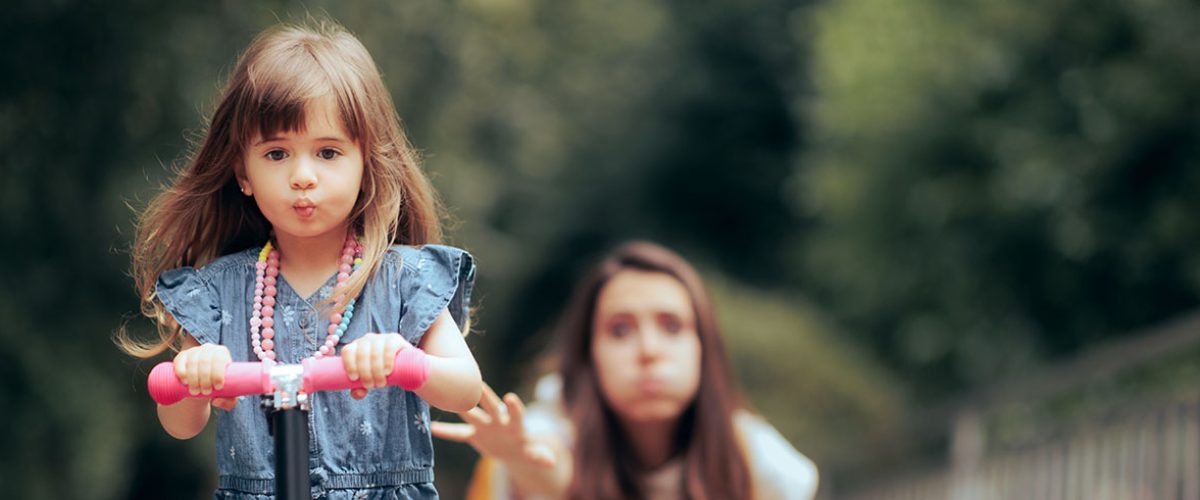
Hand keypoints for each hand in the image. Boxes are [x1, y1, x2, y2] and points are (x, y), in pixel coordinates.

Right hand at [173, 343, 237, 409]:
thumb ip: (229, 402)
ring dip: (193, 378)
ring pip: (193, 362)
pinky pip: (180, 361)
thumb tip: (216, 401)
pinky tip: (185, 381)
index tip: (217, 387)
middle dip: (205, 379)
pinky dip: (182, 371)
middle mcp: (208, 349)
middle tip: (205, 392)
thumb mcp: (228, 395)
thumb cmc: (218, 387)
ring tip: (195, 391)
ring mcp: (194, 351)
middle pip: (205, 361)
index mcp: (222, 353)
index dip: (218, 373)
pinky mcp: (182, 356)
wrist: (202, 384)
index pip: (220, 359)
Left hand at [341, 333, 413, 398]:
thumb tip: (358, 393)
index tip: (354, 378)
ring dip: (376, 371)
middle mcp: (367, 340)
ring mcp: (381, 338)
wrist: (403, 365)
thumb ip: (359, 389)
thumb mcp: (369, 380)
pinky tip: (387, 371)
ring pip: (374, 353)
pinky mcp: (394, 339)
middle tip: (371, 385)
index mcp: (356, 347)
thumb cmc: (380, 372)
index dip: (349, 364)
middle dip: (365, 373)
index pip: (347, 351)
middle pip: (361, 354)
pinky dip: (387, 361)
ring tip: (381, 383)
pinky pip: (388, 348)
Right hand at [431, 383, 554, 467]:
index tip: (510, 397)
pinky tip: (431, 428)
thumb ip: (540, 456)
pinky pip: (458, 433)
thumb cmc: (525, 448)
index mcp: (515, 424)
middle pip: (491, 405)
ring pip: (471, 414)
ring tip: (447, 396)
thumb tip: (552, 462)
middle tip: (477, 383)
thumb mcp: (533, 454)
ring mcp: (485, 425)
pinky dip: (446, 432)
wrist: (512, 449)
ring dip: (461, 407)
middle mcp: (499, 419)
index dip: (513, 406)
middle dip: (485, 396)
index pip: (516, 412)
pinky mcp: (474, 434)